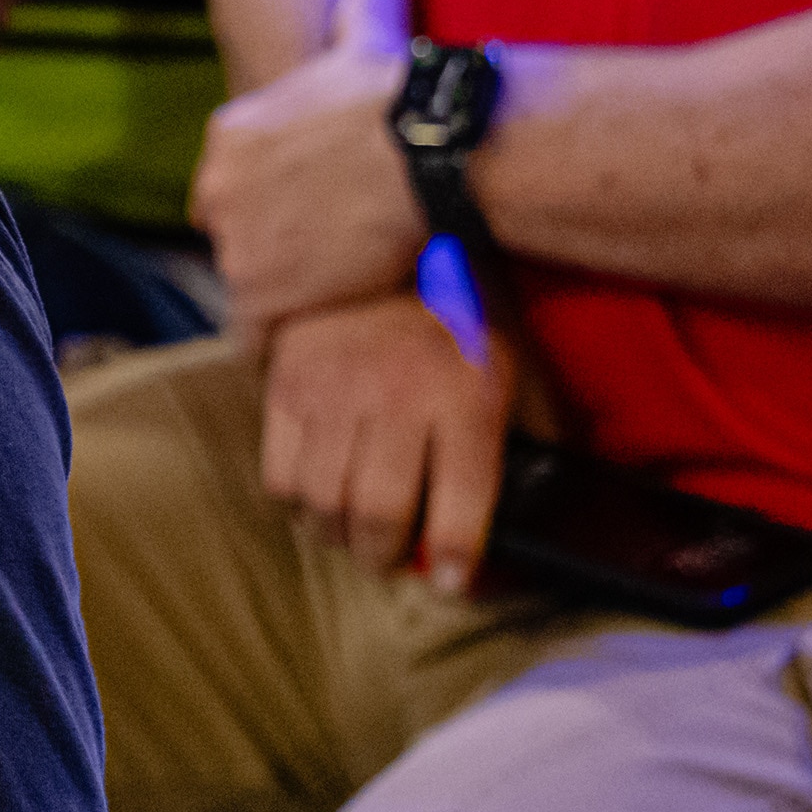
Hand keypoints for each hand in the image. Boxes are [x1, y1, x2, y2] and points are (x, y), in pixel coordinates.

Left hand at [194, 0, 425, 330]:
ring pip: (242, 285)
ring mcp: (232, 244)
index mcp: (228, 136)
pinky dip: (274, 345)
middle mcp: (215, 188)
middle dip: (265, 251)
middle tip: (316, 268)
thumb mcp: (364, 38)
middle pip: (228, 235)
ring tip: (320, 310)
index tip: (303, 221)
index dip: (265, 207)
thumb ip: (353, 13)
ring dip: (275, 299)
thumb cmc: (399, 95)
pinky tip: (305, 348)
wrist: (423, 151)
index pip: (228, 186)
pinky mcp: (258, 294)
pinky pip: (252, 335)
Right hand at [260, 286, 510, 589]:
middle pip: (377, 517)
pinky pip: (278, 474)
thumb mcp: (516, 374)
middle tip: (395, 558)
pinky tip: (320, 490)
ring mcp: (332, 390)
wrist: (399, 228)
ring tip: (355, 530)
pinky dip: (297, 501)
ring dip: (339, 536)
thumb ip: (531, 448)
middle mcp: (395, 399)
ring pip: (321, 504)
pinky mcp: (286, 383)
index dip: (457, 564)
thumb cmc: (467, 317)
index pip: (461, 511)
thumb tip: (533, 521)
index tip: (453, 583)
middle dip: (388, 558)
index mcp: (463, 400)